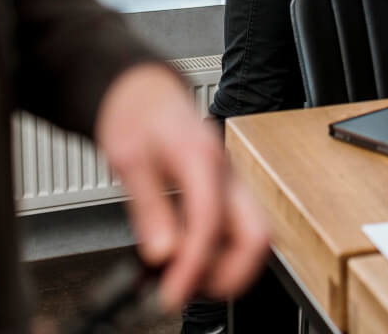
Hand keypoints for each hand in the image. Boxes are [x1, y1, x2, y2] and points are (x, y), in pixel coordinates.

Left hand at [94, 64, 268, 312]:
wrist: (145, 93)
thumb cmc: (136, 117)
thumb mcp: (129, 161)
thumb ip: (149, 209)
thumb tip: (163, 255)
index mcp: (202, 158)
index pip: (210, 223)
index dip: (193, 267)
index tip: (171, 295)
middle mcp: (227, 171)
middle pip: (258, 235)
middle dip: (231, 275)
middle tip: (188, 291)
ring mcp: (232, 181)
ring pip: (254, 235)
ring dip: (227, 268)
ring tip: (184, 278)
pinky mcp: (227, 190)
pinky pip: (238, 230)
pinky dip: (220, 255)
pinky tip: (187, 260)